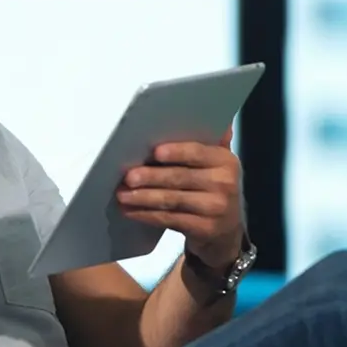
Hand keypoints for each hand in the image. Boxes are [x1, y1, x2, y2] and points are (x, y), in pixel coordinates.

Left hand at [116, 126, 243, 269]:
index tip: (155, 152)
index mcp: (226, 161)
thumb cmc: (213, 189)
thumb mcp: (217, 165)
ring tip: (121, 194)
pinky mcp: (204, 229)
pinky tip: (130, 211)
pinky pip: (169, 219)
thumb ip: (210, 141)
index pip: (198, 153)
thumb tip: (208, 114)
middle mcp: (225, 184)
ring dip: (142, 197)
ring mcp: (216, 209)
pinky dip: (146, 215)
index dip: (176, 152)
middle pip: (180, 177)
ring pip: (171, 200)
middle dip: (150, 177)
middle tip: (127, 176)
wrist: (225, 233)